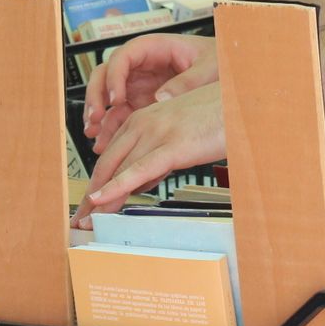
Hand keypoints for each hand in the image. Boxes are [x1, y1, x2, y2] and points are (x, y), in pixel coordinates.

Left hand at [71, 84, 226, 227]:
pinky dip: (115, 187)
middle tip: (81, 219)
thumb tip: (144, 179)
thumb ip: (159, 156)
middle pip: (106, 163)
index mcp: (145, 118)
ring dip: (98, 199)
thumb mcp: (180, 138)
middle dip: (91, 195)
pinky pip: (137, 171)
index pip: (111, 155)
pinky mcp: (172, 146)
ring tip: (86, 221)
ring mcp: (156, 133)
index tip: (89, 203)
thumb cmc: (218, 118)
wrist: (243, 104)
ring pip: (117, 169)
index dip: (97, 182)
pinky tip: (101, 200)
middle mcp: (144, 123)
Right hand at [83, 33, 218, 151]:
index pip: (123, 57)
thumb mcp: (208, 66)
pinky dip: (110, 128)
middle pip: (105, 75)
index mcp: (153, 48)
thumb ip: (187, 81)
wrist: (226, 70)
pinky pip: (119, 115)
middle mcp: (140, 65)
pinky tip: (104, 143)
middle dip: (97, 96)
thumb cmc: (217, 58)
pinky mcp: (139, 103)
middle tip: (96, 118)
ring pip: (107, 97)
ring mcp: (137, 84)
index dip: (115, 77)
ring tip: (94, 134)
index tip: (117, 98)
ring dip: (98, 115)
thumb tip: (163, 98)